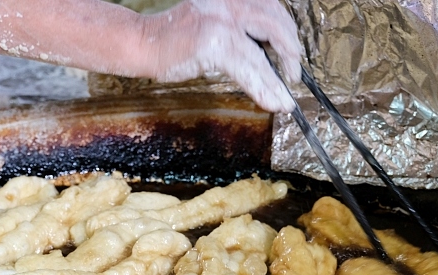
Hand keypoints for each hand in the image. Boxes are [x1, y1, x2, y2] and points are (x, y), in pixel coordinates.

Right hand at [141, 0, 301, 112]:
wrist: (143, 43)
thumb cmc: (174, 39)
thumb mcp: (213, 23)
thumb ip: (239, 30)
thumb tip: (268, 53)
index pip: (272, 10)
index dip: (288, 34)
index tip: (293, 56)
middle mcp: (230, 4)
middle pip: (275, 25)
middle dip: (290, 54)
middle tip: (294, 76)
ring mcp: (222, 23)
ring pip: (262, 54)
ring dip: (277, 81)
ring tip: (285, 100)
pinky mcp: (214, 44)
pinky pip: (248, 70)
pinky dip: (263, 88)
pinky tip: (271, 102)